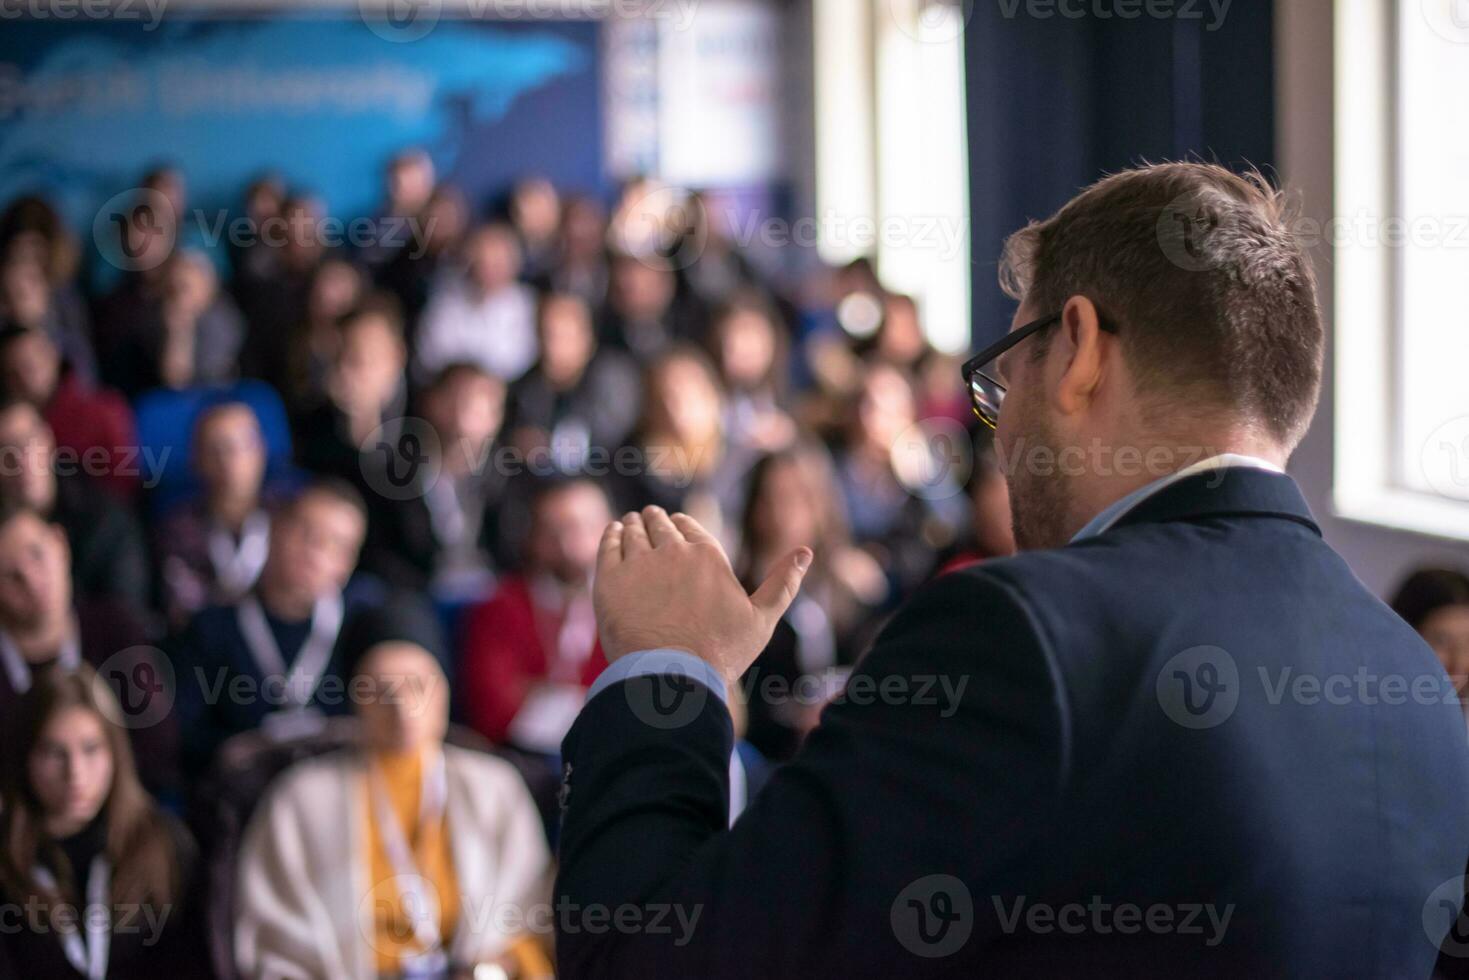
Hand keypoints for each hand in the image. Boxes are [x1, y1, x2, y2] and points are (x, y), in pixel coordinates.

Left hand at [594, 506, 812, 686]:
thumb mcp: (762, 620)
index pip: (688, 526)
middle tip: (648, 520)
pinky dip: (611, 536)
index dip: (680, 524)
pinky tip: (613, 535)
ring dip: (631, 525)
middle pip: (658, 524)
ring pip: (632, 531)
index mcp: (707, 555)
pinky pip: (608, 545)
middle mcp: (672, 550)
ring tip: (628, 526)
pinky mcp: (609, 579)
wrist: (671, 677)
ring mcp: (638, 563)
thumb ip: (784, 583)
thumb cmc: (720, 653)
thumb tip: (806, 552)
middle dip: (654, 520)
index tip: (674, 525)